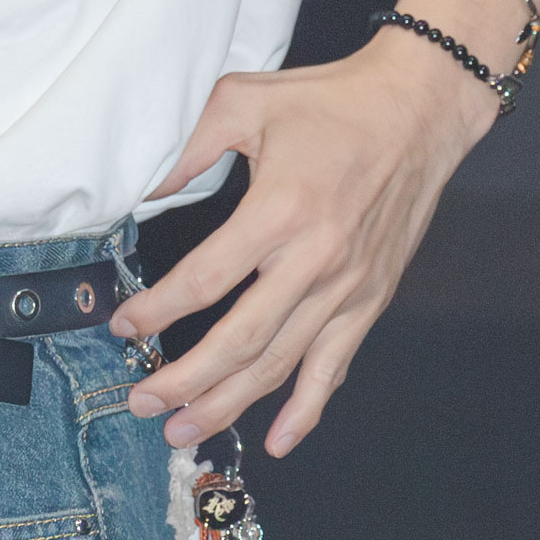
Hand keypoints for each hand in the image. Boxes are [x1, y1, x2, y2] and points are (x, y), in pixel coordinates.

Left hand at [110, 34, 492, 455]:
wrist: (417, 110)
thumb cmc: (328, 102)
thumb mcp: (243, 100)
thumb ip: (189, 147)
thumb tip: (146, 190)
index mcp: (278, 212)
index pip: (203, 279)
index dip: (157, 310)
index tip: (123, 326)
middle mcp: (313, 260)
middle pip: (239, 341)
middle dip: (184, 381)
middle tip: (142, 402)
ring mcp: (346, 288)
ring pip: (280, 364)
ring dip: (229, 403)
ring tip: (183, 430)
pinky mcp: (370, 299)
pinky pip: (335, 366)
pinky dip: (307, 409)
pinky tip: (278, 439)